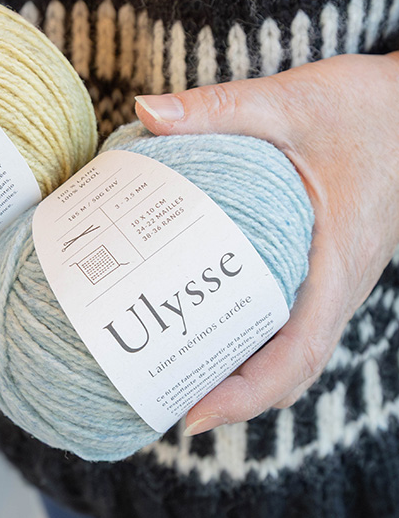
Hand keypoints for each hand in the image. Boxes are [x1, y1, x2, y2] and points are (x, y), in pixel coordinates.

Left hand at [135, 52, 398, 433]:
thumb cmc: (370, 110)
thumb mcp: (293, 101)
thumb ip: (221, 107)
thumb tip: (146, 112)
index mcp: (338, 263)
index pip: (299, 355)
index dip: (247, 397)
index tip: (194, 416)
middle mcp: (338, 286)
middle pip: (287, 370)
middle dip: (229, 396)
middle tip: (162, 396)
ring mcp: (333, 282)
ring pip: (288, 350)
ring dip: (238, 372)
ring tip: (175, 371)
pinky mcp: (324, 268)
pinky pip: (289, 320)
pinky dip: (250, 337)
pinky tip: (205, 318)